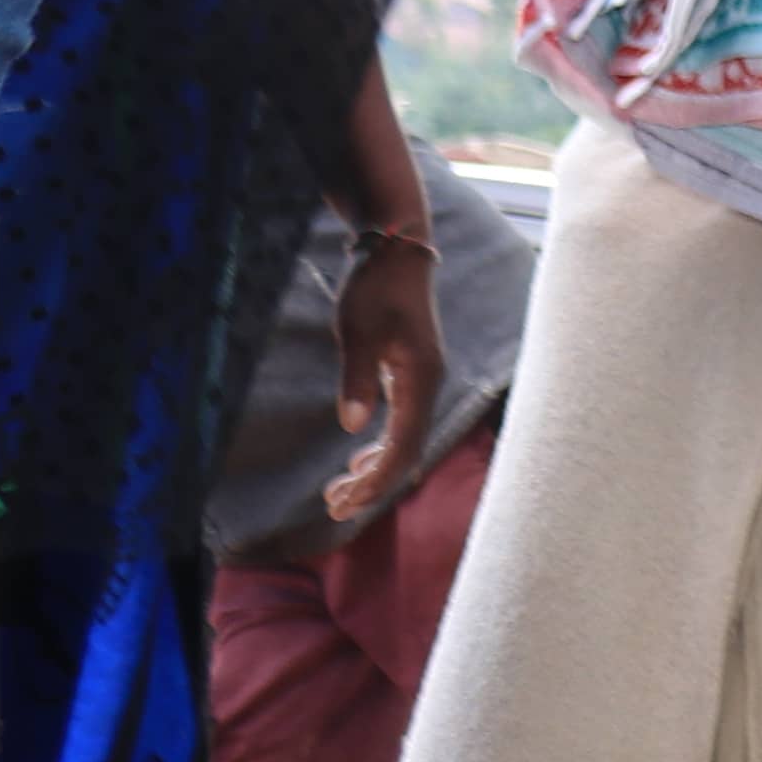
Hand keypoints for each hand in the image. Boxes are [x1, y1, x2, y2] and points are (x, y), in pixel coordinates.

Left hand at [322, 236, 443, 524]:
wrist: (397, 253)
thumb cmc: (375, 288)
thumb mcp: (358, 330)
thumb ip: (357, 377)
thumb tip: (352, 428)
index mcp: (421, 380)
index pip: (403, 446)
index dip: (376, 480)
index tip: (344, 503)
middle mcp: (428, 386)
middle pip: (407, 452)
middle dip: (373, 485)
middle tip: (333, 508)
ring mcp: (422, 381)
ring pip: (405, 441)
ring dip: (374, 470)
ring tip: (338, 491)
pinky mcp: (411, 375)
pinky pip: (402, 425)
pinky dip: (380, 448)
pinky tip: (356, 459)